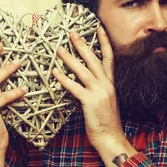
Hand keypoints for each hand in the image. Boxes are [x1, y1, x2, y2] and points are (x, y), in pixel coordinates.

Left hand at [52, 27, 132, 162]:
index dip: (104, 42)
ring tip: (59, 49)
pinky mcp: (91, 102)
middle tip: (72, 33)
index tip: (98, 28)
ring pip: (83, 71)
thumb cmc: (104, 122)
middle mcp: (107, 85)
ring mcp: (100, 93)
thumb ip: (96, 89)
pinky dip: (64, 79)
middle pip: (94, 59)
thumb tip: (82, 80)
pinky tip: (55, 73)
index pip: (108, 58)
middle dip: (82, 45)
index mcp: (110, 84)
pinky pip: (75, 87)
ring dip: (70, 59)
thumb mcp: (103, 101)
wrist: (111, 138)